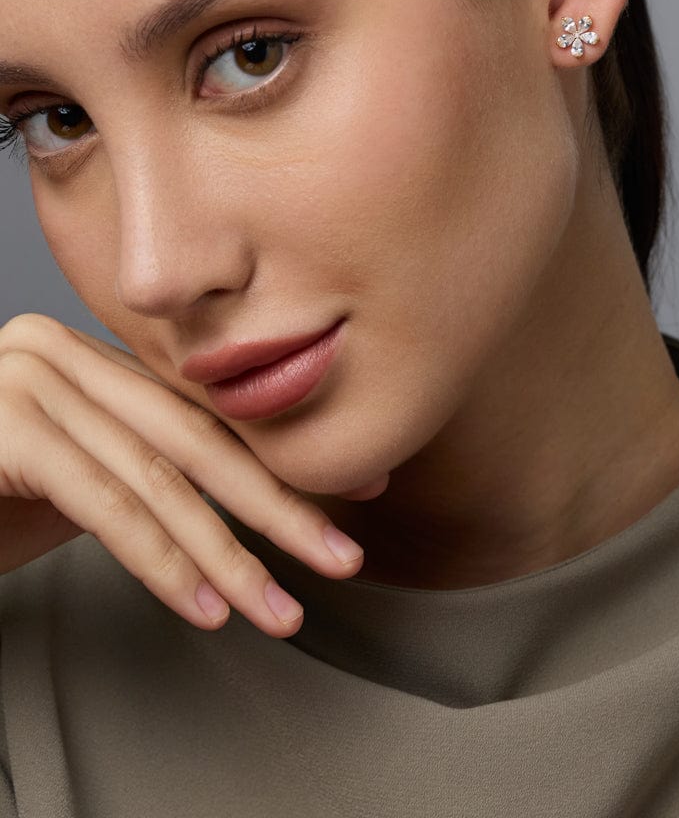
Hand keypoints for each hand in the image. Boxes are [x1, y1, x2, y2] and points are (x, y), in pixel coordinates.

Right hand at [0, 312, 367, 636]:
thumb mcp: (85, 476)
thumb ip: (155, 467)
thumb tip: (266, 495)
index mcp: (96, 358)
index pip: (210, 413)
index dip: (286, 461)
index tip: (358, 498)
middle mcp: (64, 353)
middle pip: (198, 442)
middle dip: (280, 508)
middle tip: (343, 557)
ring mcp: (28, 383)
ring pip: (159, 481)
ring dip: (230, 555)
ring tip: (281, 609)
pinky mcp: (4, 431)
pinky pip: (104, 505)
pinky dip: (162, 562)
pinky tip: (205, 607)